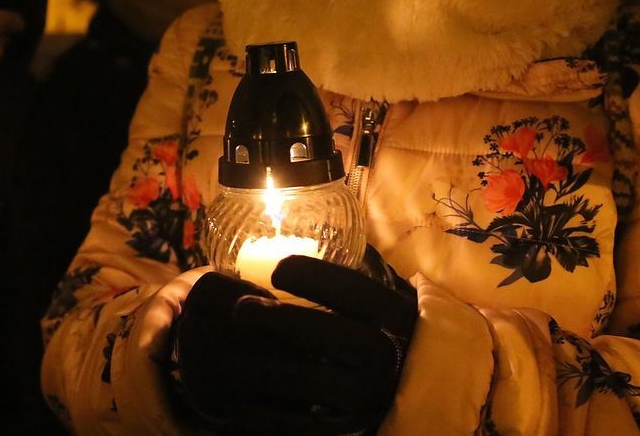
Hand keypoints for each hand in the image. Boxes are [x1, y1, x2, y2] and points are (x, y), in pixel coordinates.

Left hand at [171, 252, 415, 434]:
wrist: (415, 389)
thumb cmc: (385, 329)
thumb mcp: (384, 295)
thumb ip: (355, 268)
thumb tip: (315, 224)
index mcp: (393, 316)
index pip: (357, 292)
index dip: (317, 278)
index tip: (278, 268)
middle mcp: (383, 357)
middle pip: (332, 337)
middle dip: (282, 323)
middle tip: (240, 312)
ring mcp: (364, 398)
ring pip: (309, 385)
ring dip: (261, 371)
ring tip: (223, 358)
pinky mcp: (345, 431)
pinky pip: (300, 425)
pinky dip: (263, 413)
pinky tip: (233, 398)